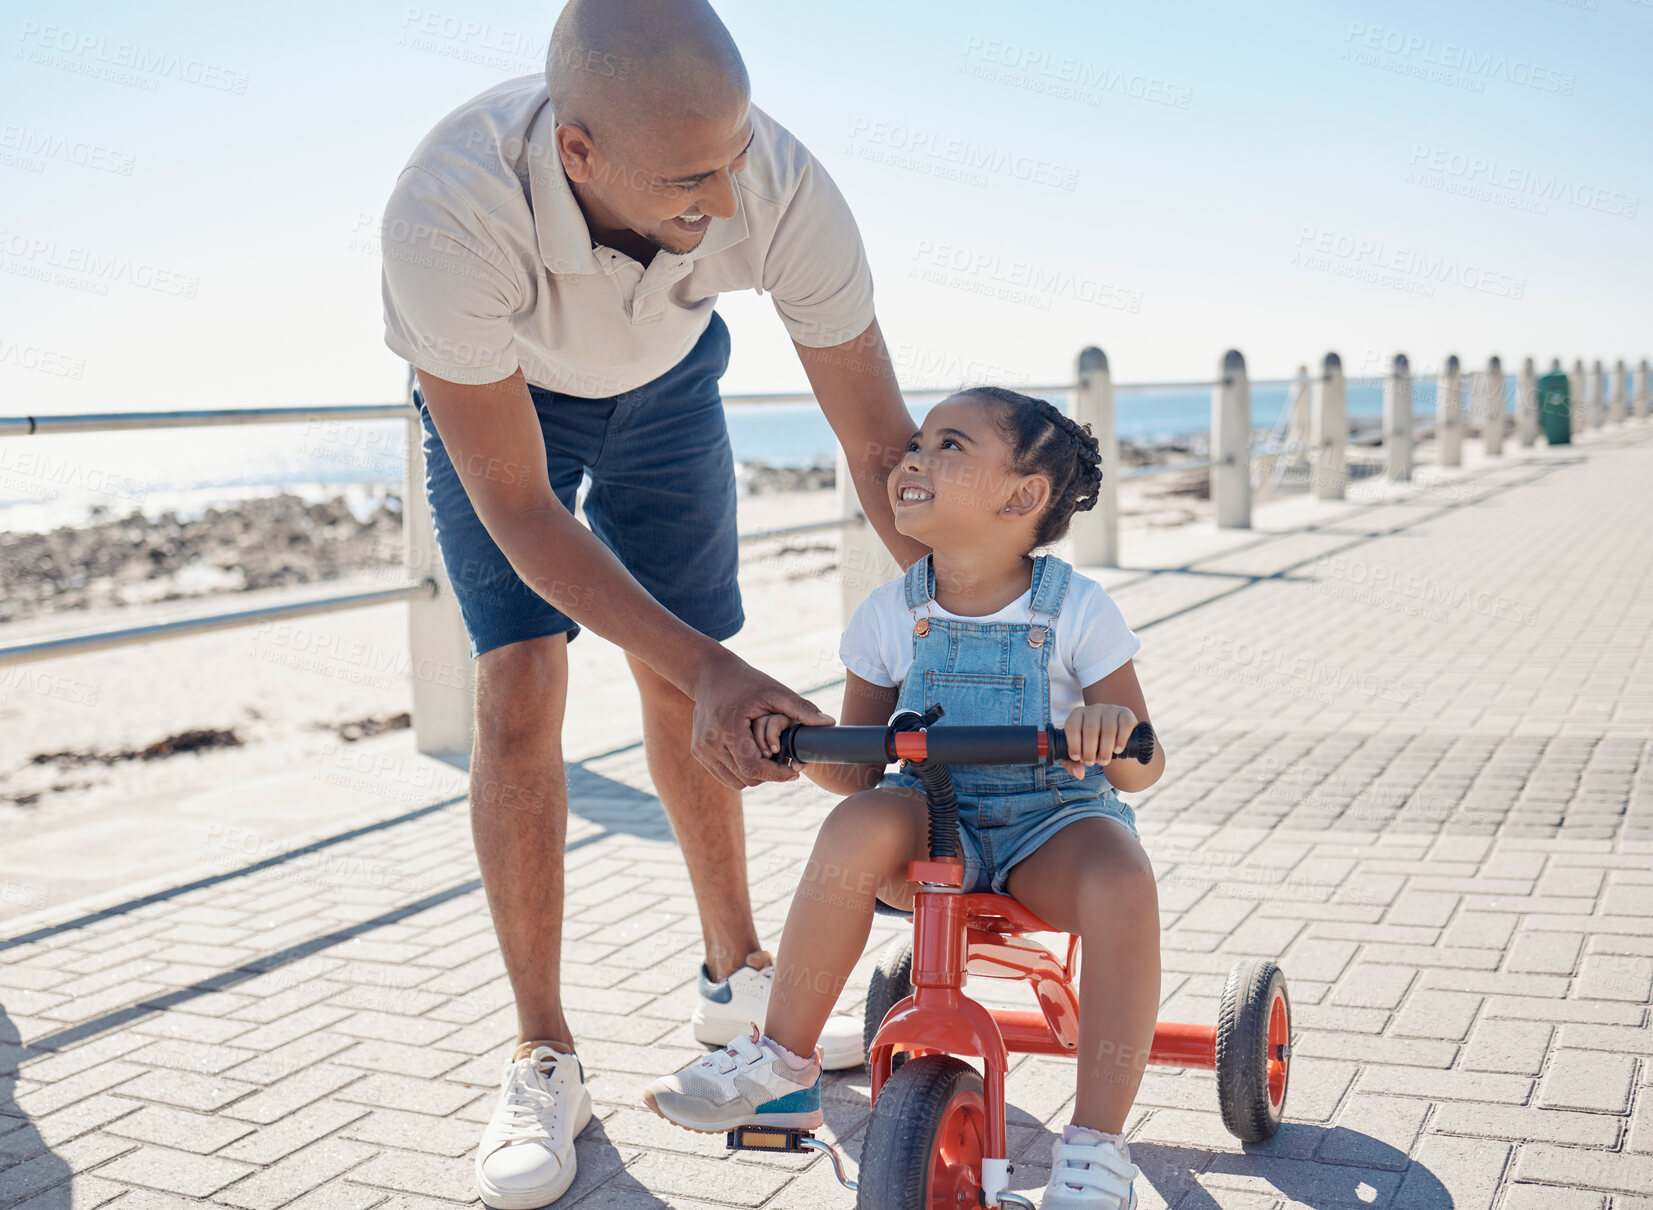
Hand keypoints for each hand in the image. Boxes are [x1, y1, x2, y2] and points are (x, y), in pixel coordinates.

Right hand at [691, 654, 835, 787]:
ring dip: (755, 775)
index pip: (753, 768)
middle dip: (770, 774)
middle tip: (786, 761)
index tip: (795, 771)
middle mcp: (711, 742)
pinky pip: (725, 775)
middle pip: (747, 778)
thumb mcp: (775, 691)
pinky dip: (741, 771)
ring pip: (736, 781)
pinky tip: (753, 756)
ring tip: (770, 758)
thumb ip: (801, 709)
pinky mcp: (698, 752)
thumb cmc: (746, 681)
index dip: (777, 774)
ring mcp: (702, 749)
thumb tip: (830, 723)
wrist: (710, 674)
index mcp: (729, 728)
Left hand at [1060, 703, 1137, 779]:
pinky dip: (1121, 740)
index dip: (1073, 744)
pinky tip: (1117, 750)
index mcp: (1078, 714)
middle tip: (1091, 763)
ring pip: (1108, 729)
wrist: (1115, 739)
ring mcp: (1111, 709)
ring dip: (1105, 749)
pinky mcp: (1126, 714)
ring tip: (1103, 761)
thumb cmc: (1092, 746)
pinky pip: (1124, 725)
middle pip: (1090, 730)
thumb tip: (1079, 775)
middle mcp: (1093, 709)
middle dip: (1090, 750)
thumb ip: (1072, 765)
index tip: (1077, 758)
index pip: (1072, 726)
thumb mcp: (1079, 753)